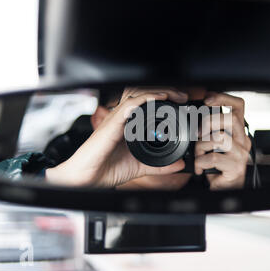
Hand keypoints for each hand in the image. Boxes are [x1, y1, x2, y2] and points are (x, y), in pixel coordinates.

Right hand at [45, 87, 188, 186]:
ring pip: (138, 95)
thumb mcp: (140, 167)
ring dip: (157, 92)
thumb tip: (179, 165)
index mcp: (128, 125)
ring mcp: (117, 119)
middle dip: (164, 91)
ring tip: (173, 95)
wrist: (88, 178)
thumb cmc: (106, 169)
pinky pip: (129, 105)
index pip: (146, 103)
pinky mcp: (112, 123)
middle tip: (182, 97)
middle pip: (144, 94)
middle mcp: (122, 118)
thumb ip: (159, 166)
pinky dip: (144, 99)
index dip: (164, 99)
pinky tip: (157, 99)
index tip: (181, 103)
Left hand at [194, 92, 250, 189]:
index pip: (238, 106)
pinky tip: (200, 167)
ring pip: (220, 137)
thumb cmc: (216, 166)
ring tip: (198, 155)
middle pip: (230, 118)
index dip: (223, 98)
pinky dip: (201, 162)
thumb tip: (193, 118)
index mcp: (237, 131)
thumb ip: (208, 130)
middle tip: (198, 133)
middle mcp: (243, 140)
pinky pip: (214, 157)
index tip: (207, 99)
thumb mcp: (211, 144)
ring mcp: (241, 154)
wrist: (223, 189)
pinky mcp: (236, 167)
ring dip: (201, 146)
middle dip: (209, 121)